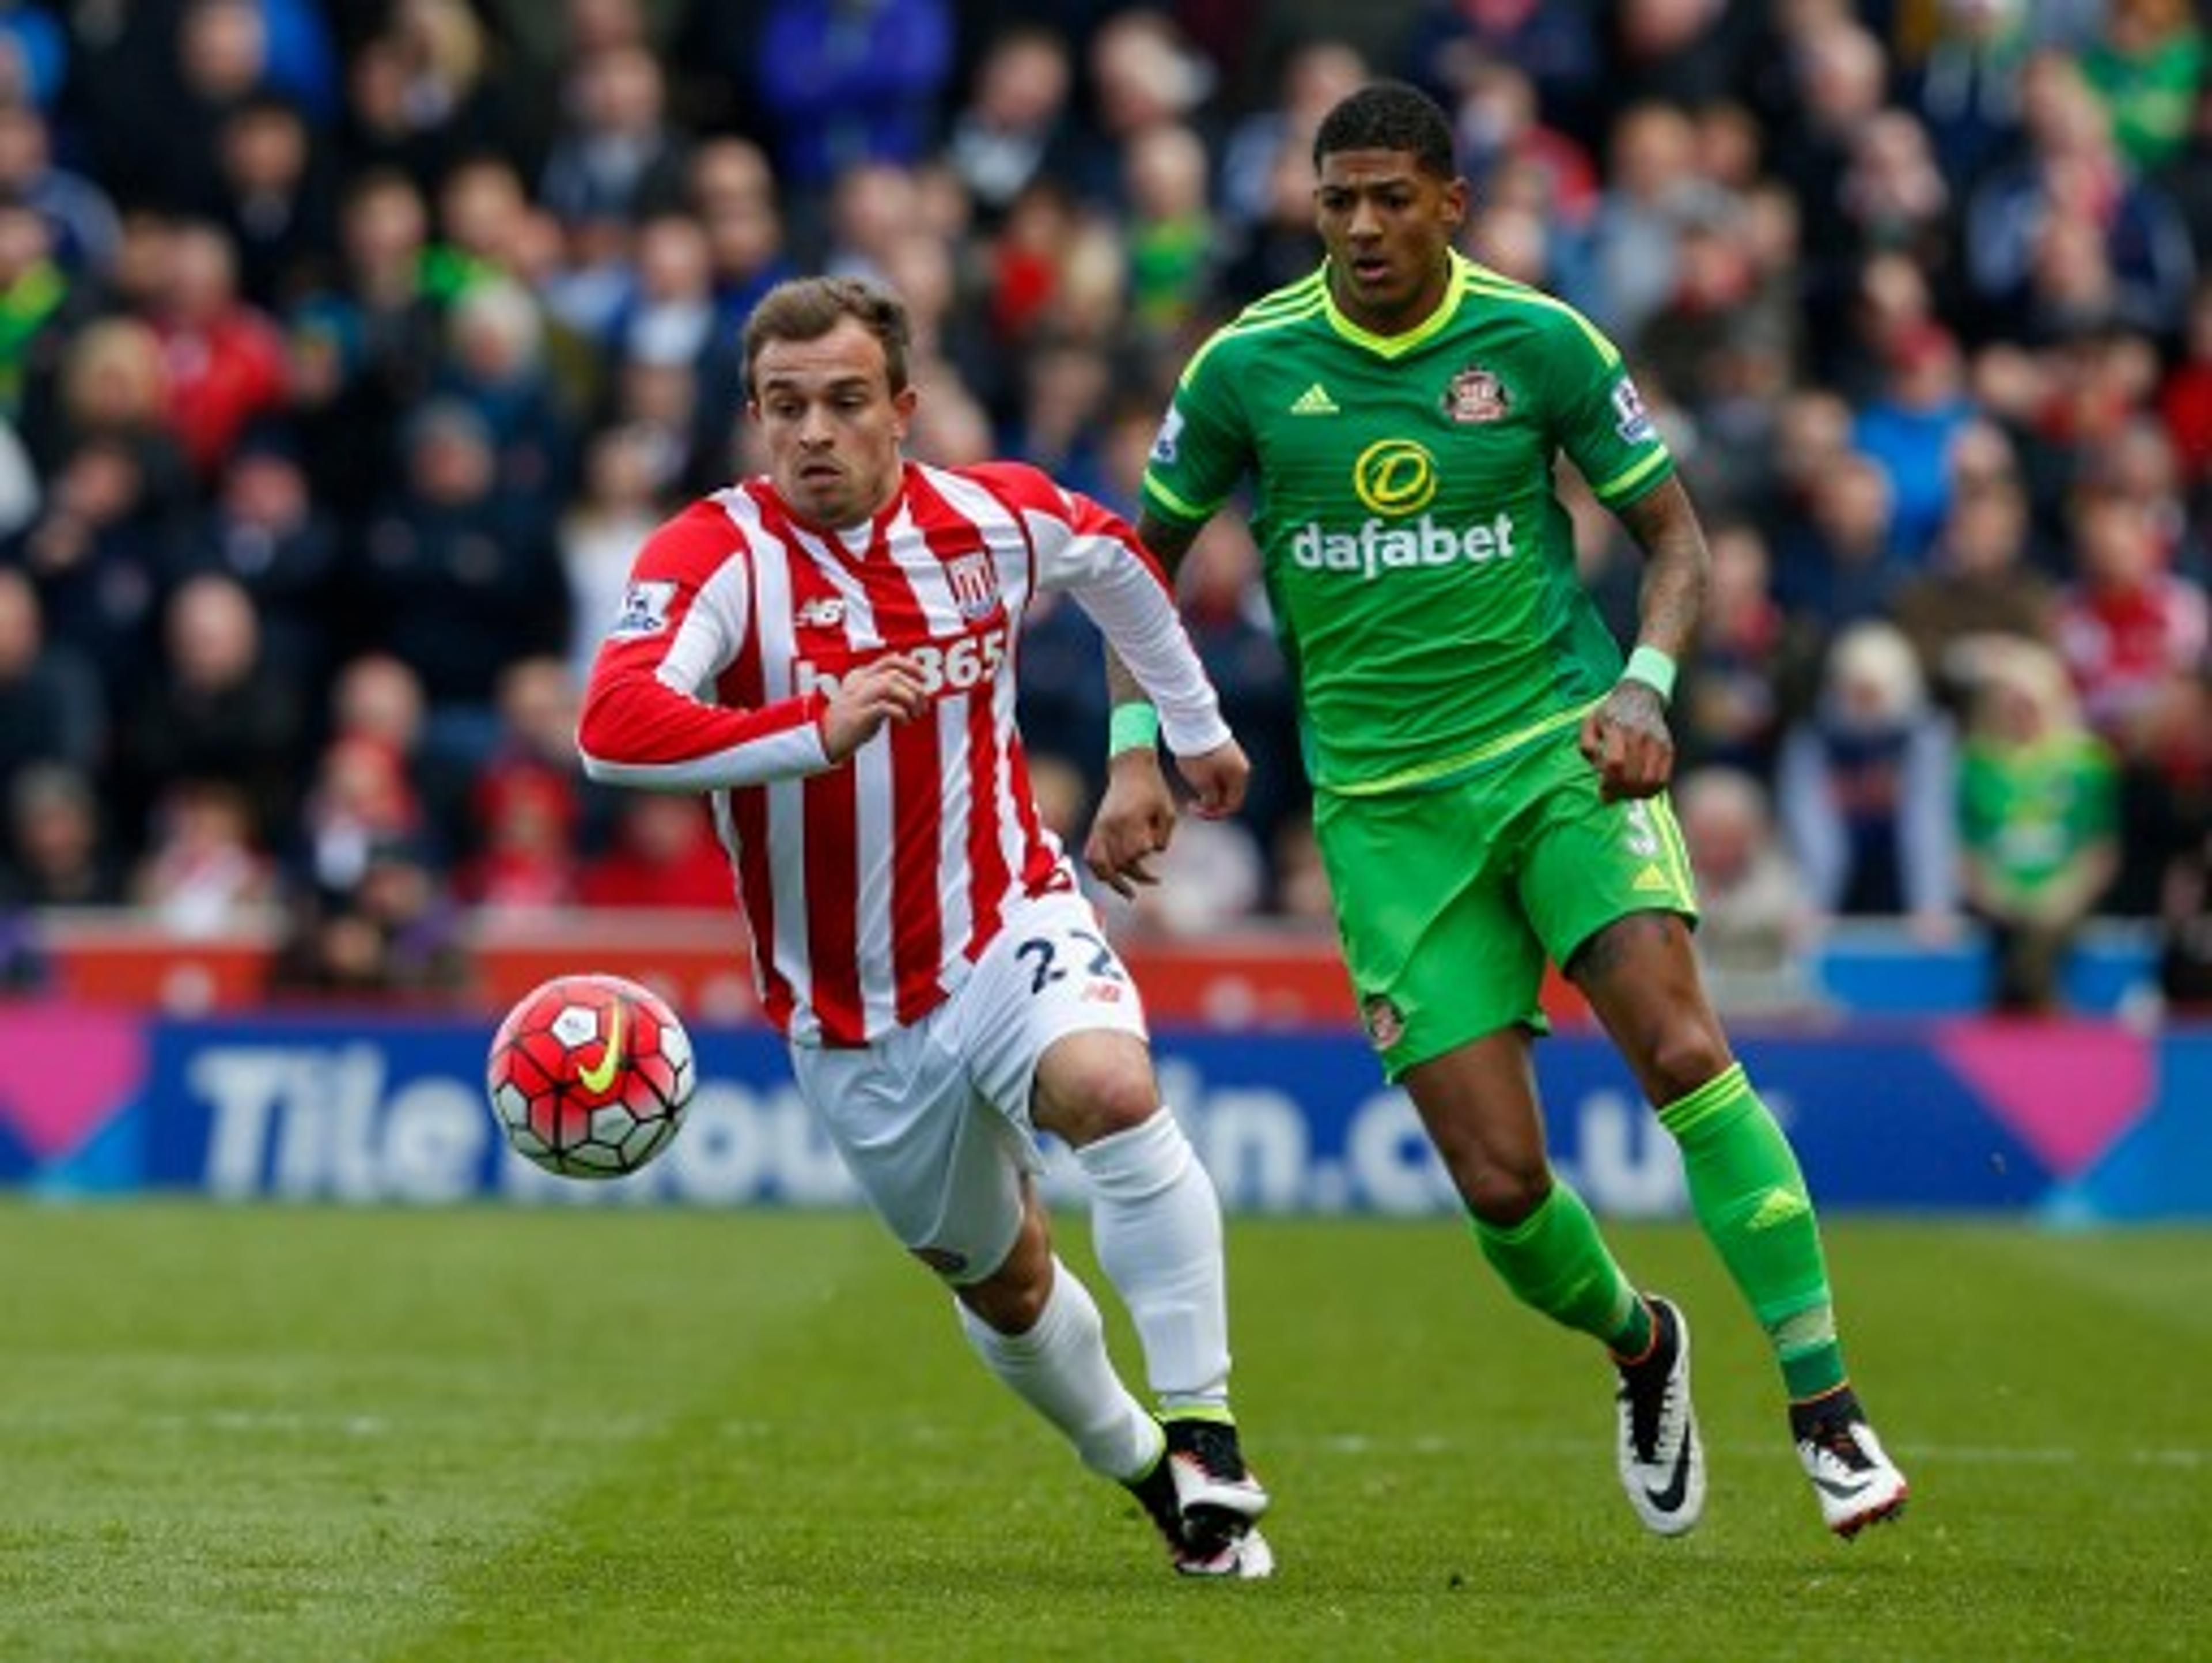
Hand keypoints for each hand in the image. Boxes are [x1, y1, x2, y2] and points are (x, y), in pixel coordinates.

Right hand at [819, 654, 928, 761]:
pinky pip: (885, 707)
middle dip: (915, 689)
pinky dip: (901, 713)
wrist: (826, 740)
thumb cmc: (852, 721)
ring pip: (890, 685)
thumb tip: (913, 681)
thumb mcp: (869, 700)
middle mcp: (859, 683)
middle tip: (923, 706)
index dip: (911, 666)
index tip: (925, 678)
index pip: (890, 661)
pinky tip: (905, 722)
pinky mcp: (859, 716)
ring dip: (909, 698)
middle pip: (894, 674)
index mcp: (861, 676)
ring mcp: (858, 699)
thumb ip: (886, 689)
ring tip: (916, 713)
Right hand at [1084, 749, 1176, 897]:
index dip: (1147, 859)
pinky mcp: (1096, 828)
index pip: (1136, 852)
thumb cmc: (1153, 789)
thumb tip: (1152, 854)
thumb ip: (1163, 836)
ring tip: (1128, 893)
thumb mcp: (1167, 811)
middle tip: (1154, 880)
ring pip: (1101, 863)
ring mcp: (1100, 827)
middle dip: (1137, 874)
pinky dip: (1099, 869)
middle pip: (1120, 861)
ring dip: (1114, 880)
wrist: (1131, 768)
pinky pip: (1091, 855)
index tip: (1157, 865)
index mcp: (1128, 820)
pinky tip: (1109, 879)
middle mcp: (1110, 826)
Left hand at [1175, 737, 1248, 820]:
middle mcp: (1241, 767)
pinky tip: (1194, 777)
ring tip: (1192, 788)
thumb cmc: (1198, 754)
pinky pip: (1218, 772)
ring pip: (1222, 783)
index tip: (1196, 811)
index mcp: (1240, 776)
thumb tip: (1212, 805)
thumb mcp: (1203, 782)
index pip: (1232, 805)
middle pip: (1228, 794)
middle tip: (1192, 804)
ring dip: (1208, 791)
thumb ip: (1211, 799)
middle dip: (1211, 803)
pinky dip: (1208, 780)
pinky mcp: (1222, 751)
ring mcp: (1232, 758)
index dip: (1214, 813)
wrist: (1191, 723)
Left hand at [1578, 681, 1672, 801]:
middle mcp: (1640, 735)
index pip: (1616, 763)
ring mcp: (1657, 742)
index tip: (1602, 788)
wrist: (1639, 697)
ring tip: (1624, 792)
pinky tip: (1638, 789)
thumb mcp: (1590, 723)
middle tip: (1611, 794)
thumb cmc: (1610, 715)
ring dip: (1634, 794)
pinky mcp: (1668, 749)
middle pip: (1632, 776)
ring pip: (1649, 782)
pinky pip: (1663, 780)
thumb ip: (1588, 747)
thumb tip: (1599, 770)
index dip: (1608, 782)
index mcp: (1617, 727)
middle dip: (1619, 791)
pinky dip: (1650, 791)